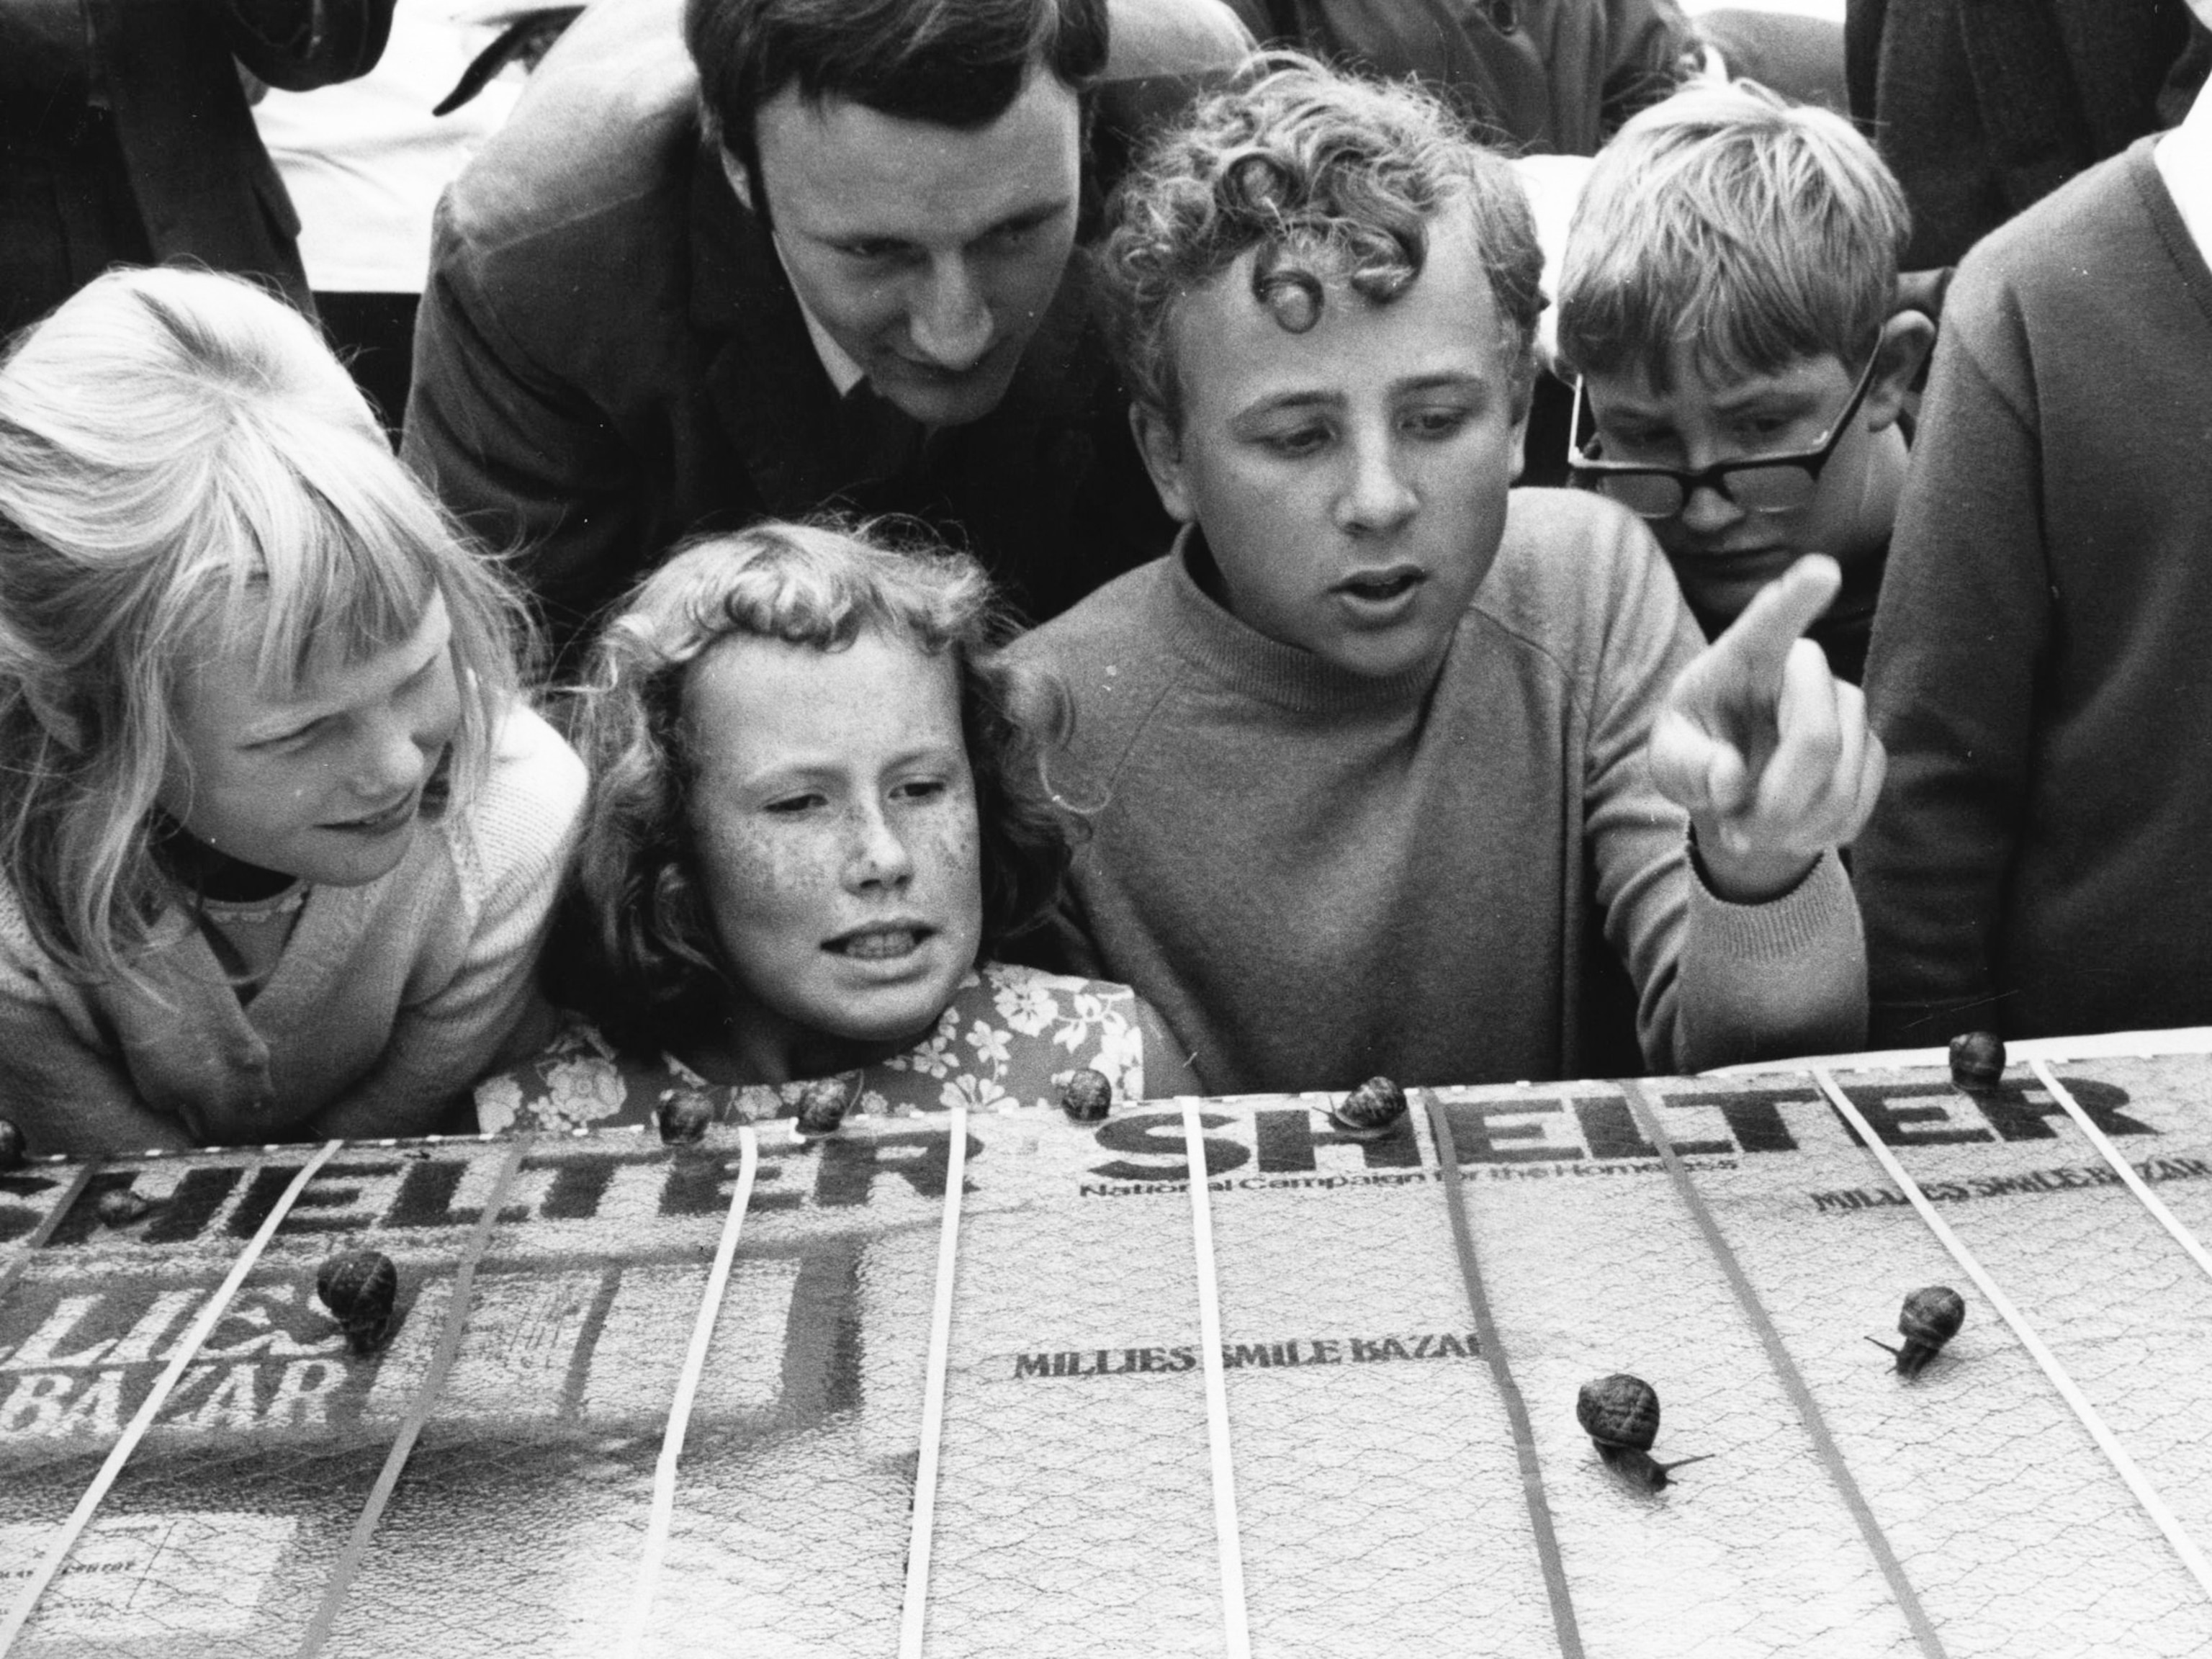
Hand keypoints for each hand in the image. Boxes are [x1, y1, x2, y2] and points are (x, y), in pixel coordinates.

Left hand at [1649, 555, 1886, 902]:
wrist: (1736, 791)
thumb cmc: (1696, 756)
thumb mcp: (1670, 761)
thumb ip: (1686, 767)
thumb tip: (1729, 778)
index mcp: (1744, 657)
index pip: (1771, 621)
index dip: (1798, 597)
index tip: (1822, 571)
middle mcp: (1804, 669)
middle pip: (1818, 737)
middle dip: (1780, 800)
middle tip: (1737, 831)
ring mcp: (1847, 706)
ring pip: (1841, 781)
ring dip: (1792, 826)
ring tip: (1753, 829)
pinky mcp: (1872, 749)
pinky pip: (1857, 803)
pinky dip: (1817, 834)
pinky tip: (1789, 830)